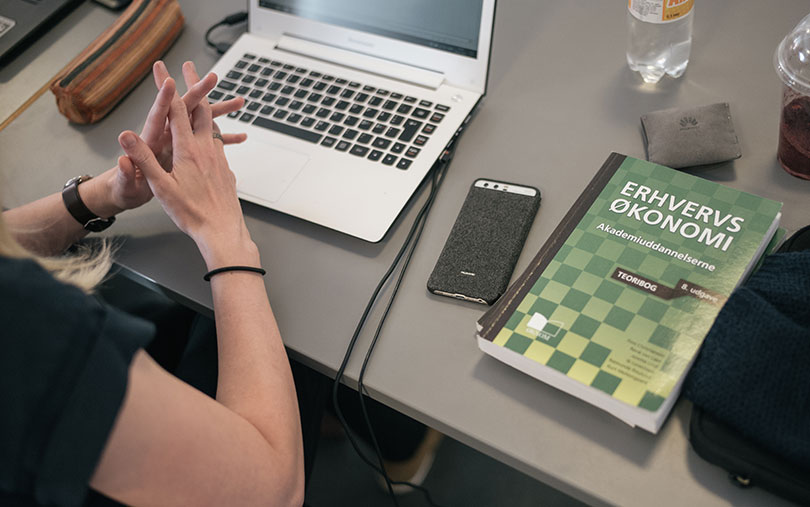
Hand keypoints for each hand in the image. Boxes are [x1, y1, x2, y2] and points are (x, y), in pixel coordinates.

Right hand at [117, 70, 257, 269]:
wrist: (221, 232)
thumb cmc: (189, 213)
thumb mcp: (160, 186)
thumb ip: (143, 159)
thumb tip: (125, 135)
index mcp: (189, 150)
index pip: (179, 112)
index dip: (171, 90)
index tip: (168, 70)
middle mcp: (207, 150)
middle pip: (202, 111)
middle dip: (195, 88)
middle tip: (190, 68)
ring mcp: (219, 159)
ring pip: (213, 126)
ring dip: (207, 109)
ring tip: (202, 98)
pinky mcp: (226, 171)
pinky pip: (219, 146)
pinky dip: (213, 133)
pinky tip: (211, 138)